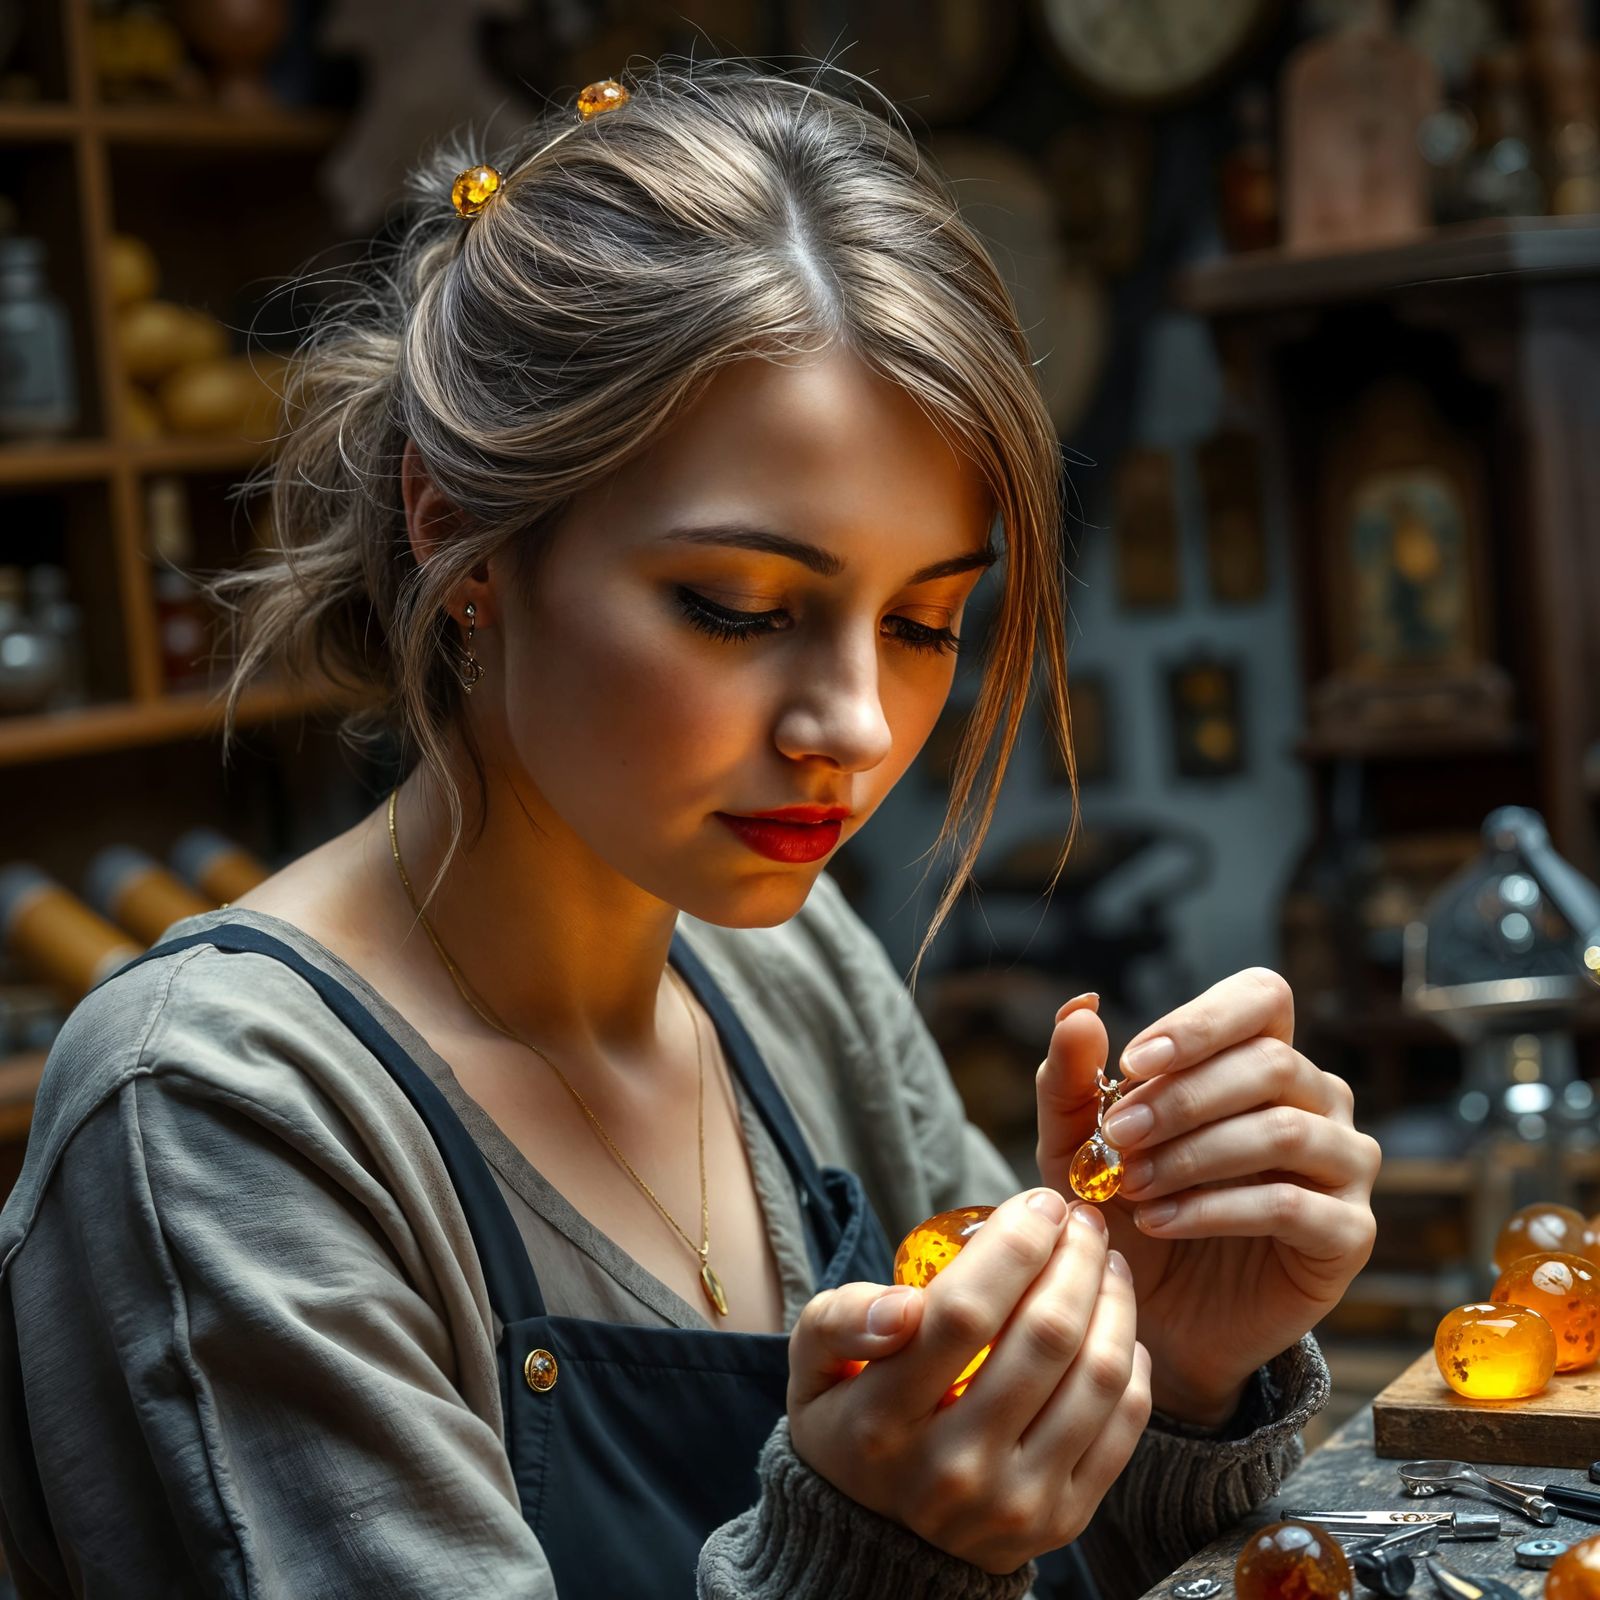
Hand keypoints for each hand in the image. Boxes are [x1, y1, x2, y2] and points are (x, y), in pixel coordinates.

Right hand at [786, 1188, 1152, 1574]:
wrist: (877, 1541)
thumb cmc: (848, 1420)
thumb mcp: (813, 1363)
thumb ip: (841, 1319)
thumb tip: (903, 1304)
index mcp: (881, 1421)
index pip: (965, 1313)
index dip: (1015, 1245)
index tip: (1038, 1203)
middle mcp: (952, 1470)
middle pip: (1044, 1338)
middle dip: (1075, 1258)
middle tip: (1081, 1220)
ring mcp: (1013, 1502)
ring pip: (1097, 1379)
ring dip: (1113, 1300)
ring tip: (1104, 1260)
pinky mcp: (1061, 1522)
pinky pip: (1122, 1428)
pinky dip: (1132, 1362)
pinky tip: (1116, 1323)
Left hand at [1035, 972, 1378, 1427]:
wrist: (1152, 1312)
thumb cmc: (1124, 1208)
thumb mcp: (1077, 1143)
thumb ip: (1073, 1078)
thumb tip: (1079, 1009)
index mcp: (1263, 1056)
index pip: (1261, 998)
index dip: (1201, 1022)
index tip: (1132, 1063)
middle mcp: (1317, 1100)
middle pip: (1270, 1062)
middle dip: (1181, 1098)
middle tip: (1118, 1137)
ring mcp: (1344, 1165)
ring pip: (1283, 1129)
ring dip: (1193, 1154)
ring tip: (1131, 1184)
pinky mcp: (1349, 1234)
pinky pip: (1289, 1205)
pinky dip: (1212, 1209)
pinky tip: (1158, 1222)